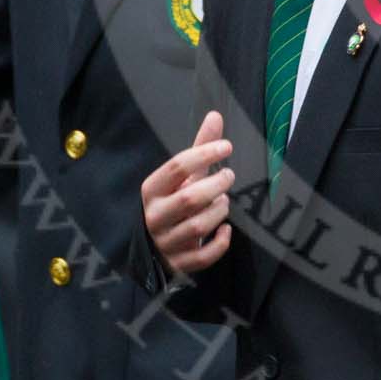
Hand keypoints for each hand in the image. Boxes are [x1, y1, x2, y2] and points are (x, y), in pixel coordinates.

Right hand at [141, 111, 236, 274]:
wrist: (154, 247)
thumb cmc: (172, 202)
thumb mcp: (182, 176)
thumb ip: (199, 148)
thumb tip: (215, 115)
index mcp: (151, 190)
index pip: (176, 167)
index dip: (204, 154)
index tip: (227, 147)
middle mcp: (155, 216)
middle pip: (189, 199)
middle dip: (216, 184)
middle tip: (229, 176)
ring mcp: (166, 242)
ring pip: (198, 226)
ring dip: (219, 210)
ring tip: (224, 200)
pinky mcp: (178, 264)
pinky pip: (203, 256)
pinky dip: (220, 242)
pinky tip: (226, 229)